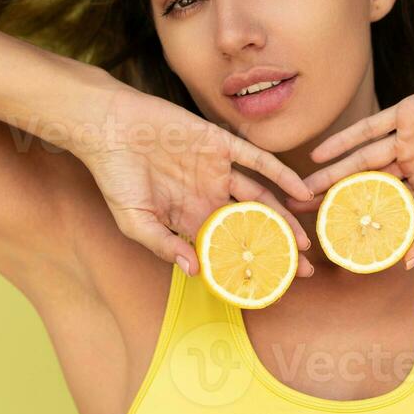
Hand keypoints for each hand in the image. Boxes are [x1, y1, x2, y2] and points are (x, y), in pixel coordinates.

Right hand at [74, 84, 316, 277]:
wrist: (108, 128)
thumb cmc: (115, 176)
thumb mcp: (134, 221)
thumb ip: (164, 245)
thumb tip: (195, 271)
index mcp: (189, 217)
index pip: (226, 246)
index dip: (247, 265)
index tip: (271, 286)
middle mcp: (208, 195)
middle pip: (251, 225)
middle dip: (277, 248)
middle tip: (303, 271)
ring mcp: (217, 169)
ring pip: (261, 197)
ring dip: (285, 217)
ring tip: (305, 242)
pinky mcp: (220, 143)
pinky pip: (258, 161)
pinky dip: (281, 175)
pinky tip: (301, 191)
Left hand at [288, 63, 413, 269]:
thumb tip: (406, 264)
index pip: (387, 207)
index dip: (362, 220)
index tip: (335, 238)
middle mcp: (412, 162)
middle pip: (365, 184)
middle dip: (334, 198)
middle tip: (302, 214)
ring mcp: (407, 137)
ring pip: (360, 159)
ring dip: (331, 172)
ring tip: (302, 188)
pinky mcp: (405, 113)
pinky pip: (368, 128)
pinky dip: (343, 139)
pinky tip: (319, 153)